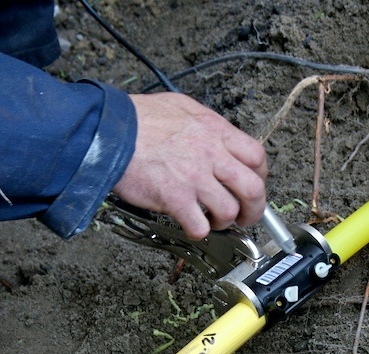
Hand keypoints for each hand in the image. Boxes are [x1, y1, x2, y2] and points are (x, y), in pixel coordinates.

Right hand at [113, 92, 267, 239]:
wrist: (108, 132)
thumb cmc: (138, 118)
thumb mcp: (181, 107)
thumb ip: (205, 124)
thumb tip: (217, 136)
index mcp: (215, 131)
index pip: (257, 157)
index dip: (260, 176)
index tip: (253, 184)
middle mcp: (211, 155)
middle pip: (252, 188)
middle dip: (254, 209)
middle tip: (246, 216)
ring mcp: (195, 178)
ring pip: (230, 210)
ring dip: (226, 222)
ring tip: (215, 222)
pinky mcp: (176, 199)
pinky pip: (200, 225)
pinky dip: (200, 231)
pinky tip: (193, 227)